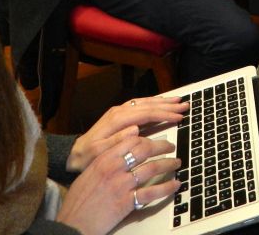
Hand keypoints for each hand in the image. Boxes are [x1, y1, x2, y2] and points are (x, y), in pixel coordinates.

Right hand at [57, 134, 180, 234]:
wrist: (73, 223)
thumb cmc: (78, 201)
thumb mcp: (88, 173)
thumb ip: (105, 160)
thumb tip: (123, 152)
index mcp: (103, 158)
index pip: (131, 140)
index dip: (147, 138)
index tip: (154, 140)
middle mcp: (114, 168)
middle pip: (144, 150)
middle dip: (162, 146)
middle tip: (170, 146)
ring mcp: (121, 184)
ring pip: (151, 168)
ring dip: (168, 164)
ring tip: (176, 163)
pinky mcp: (127, 202)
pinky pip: (151, 192)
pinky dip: (166, 188)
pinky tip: (174, 185)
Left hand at [66, 97, 186, 173]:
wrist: (72, 155)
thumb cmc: (86, 158)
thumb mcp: (99, 153)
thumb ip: (117, 140)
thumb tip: (135, 128)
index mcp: (117, 119)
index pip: (145, 113)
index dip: (163, 114)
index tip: (179, 116)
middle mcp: (119, 111)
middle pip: (147, 105)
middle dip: (167, 105)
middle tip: (185, 105)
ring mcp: (118, 112)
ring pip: (144, 103)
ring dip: (162, 102)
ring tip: (177, 101)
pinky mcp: (118, 115)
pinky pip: (139, 105)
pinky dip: (152, 103)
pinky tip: (160, 104)